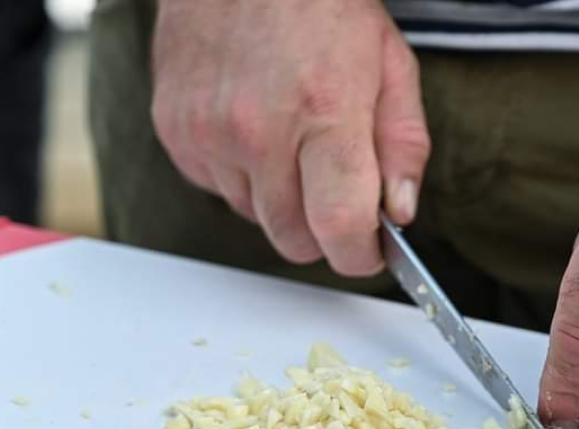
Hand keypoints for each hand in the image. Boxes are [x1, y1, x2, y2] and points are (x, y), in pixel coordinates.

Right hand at [150, 0, 429, 275]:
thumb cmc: (321, 4)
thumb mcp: (391, 63)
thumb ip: (403, 145)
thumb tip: (399, 212)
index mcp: (324, 112)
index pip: (339, 229)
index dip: (359, 254)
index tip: (367, 249)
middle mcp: (259, 131)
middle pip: (294, 240)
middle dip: (321, 228)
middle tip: (334, 186)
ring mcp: (209, 134)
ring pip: (256, 217)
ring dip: (279, 197)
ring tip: (289, 135)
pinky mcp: (176, 133)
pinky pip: (218, 188)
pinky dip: (240, 173)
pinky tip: (252, 123)